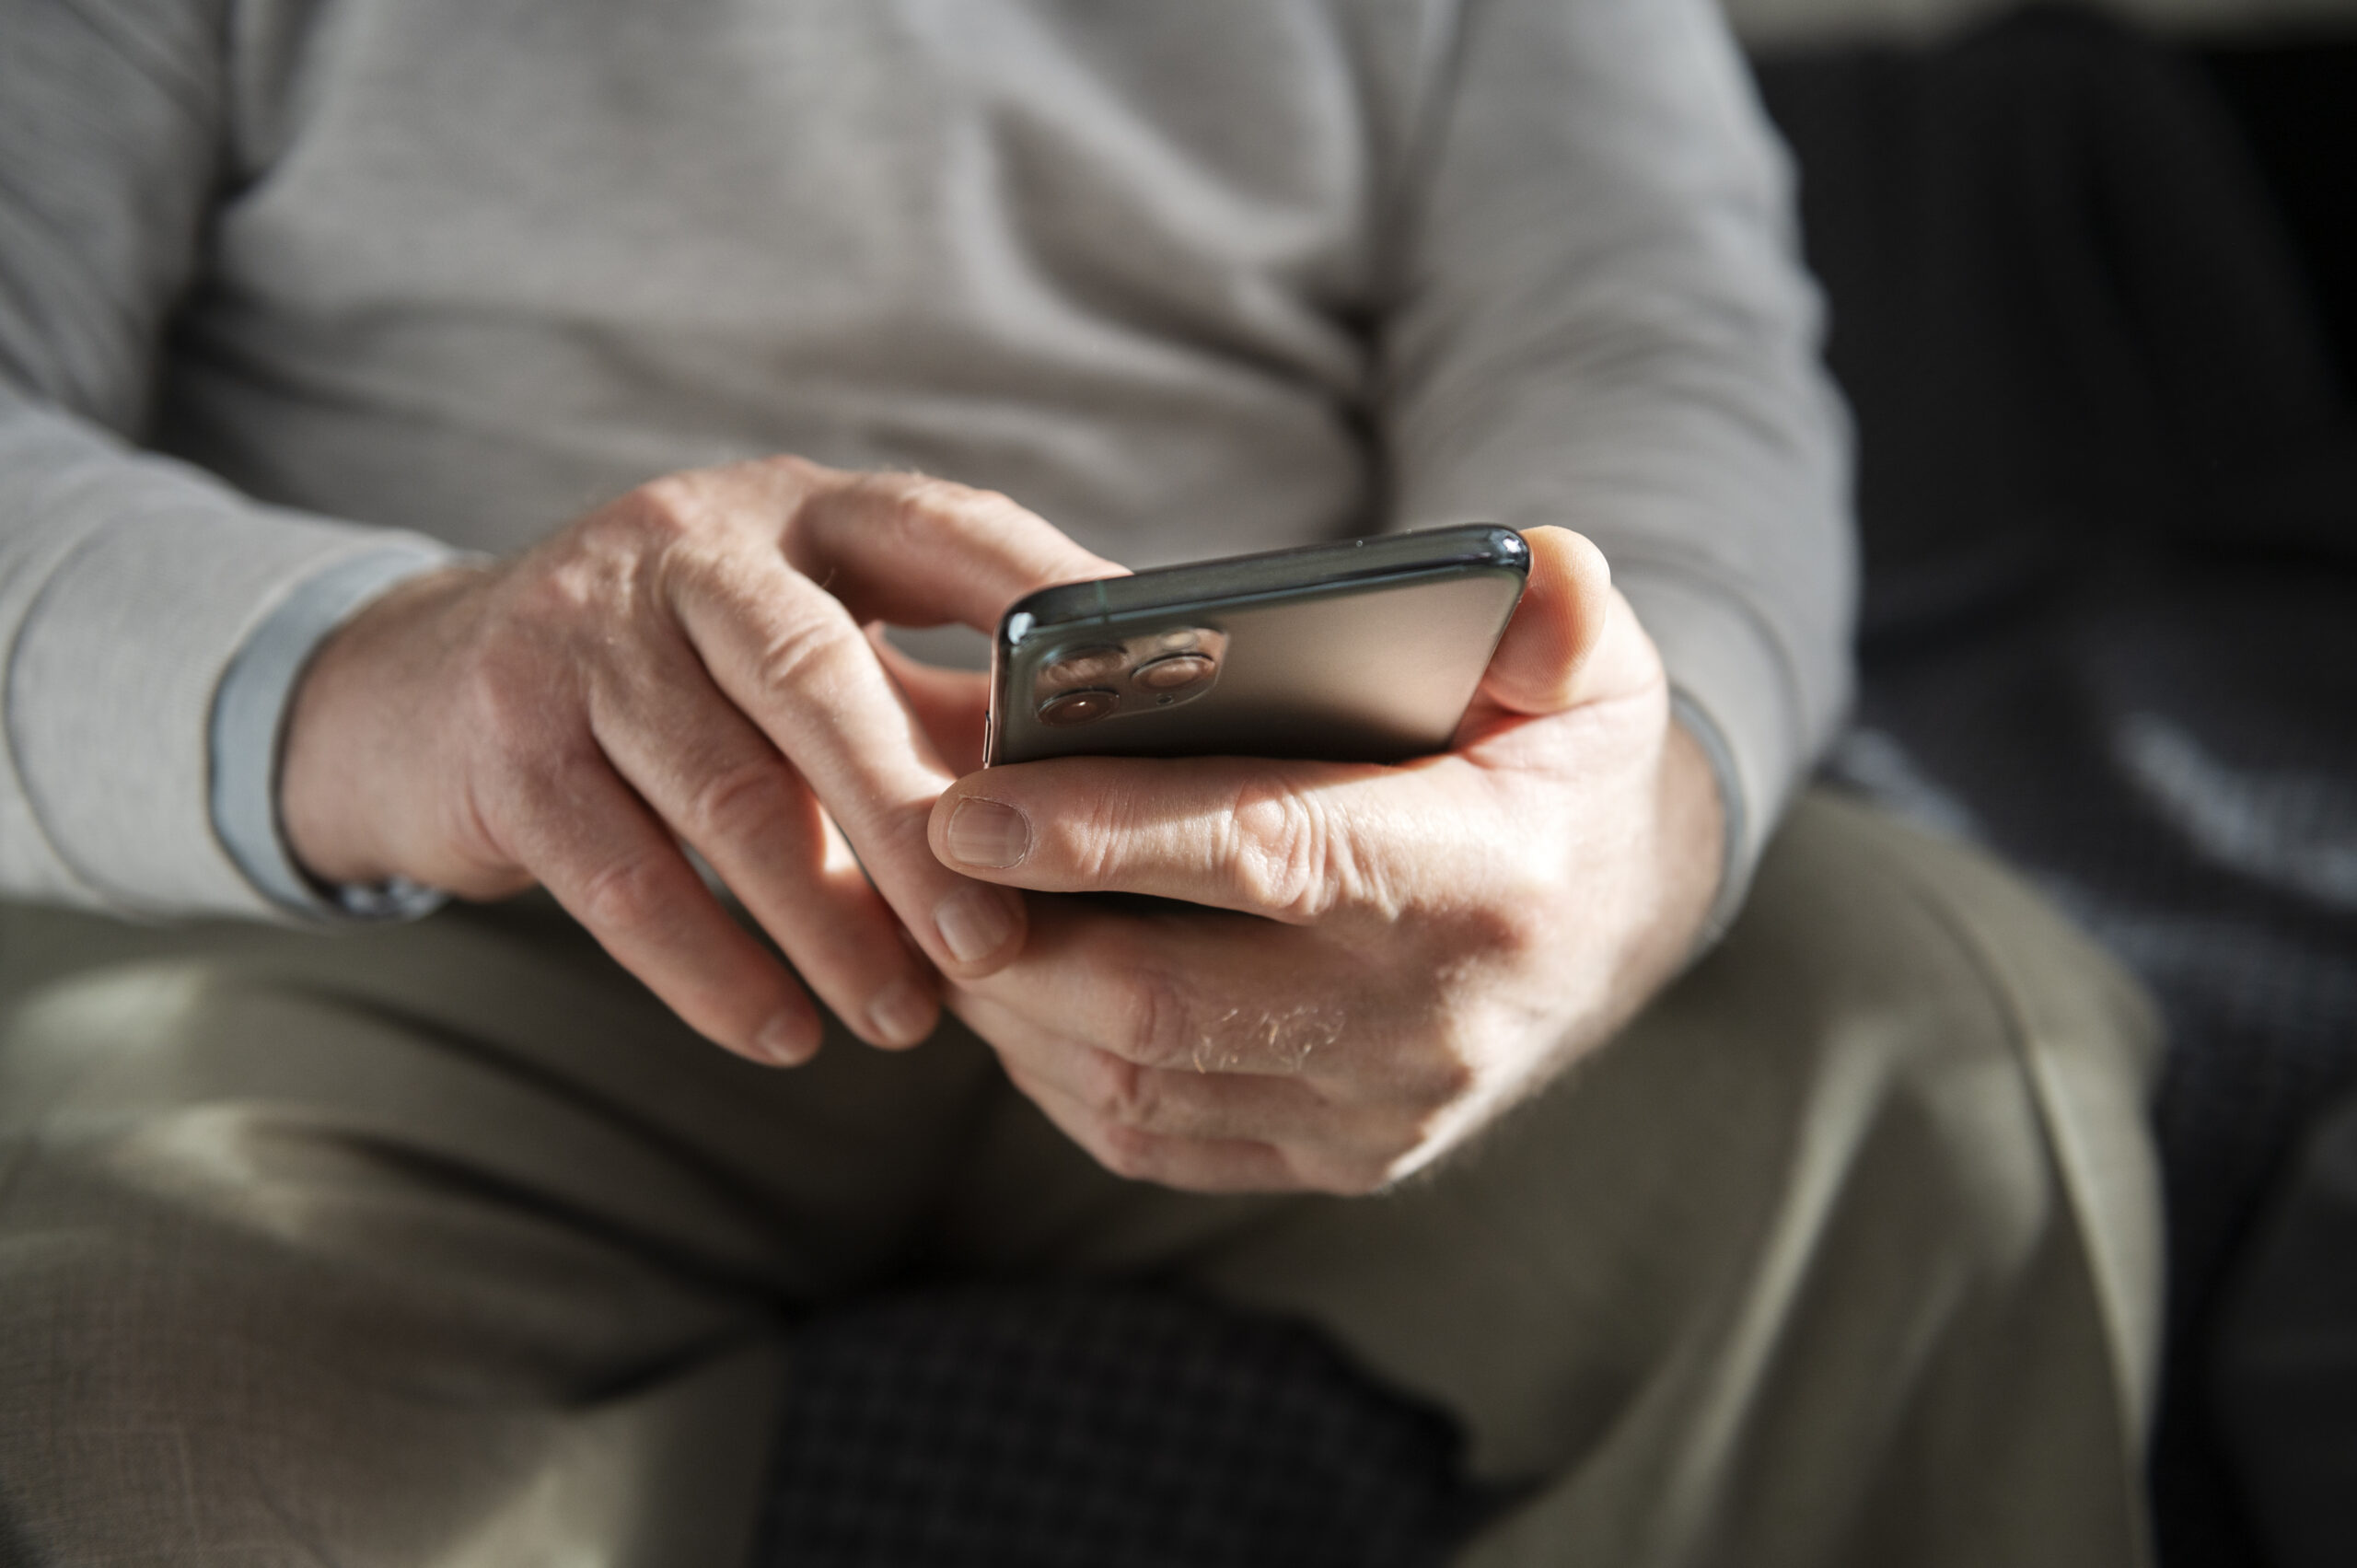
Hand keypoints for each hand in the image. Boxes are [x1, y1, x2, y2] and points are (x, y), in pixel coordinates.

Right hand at [280, 457, 1114, 1065]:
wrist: (426, 696)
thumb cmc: (686, 689)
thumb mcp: (810, 658)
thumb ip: (943, 701)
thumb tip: (1121, 785)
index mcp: (797, 509)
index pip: (939, 525)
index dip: (1044, 597)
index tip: (1153, 685)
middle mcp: (686, 545)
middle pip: (817, 676)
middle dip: (915, 824)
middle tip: (1000, 947)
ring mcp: (580, 634)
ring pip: (726, 791)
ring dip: (827, 922)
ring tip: (906, 1022)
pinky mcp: (502, 742)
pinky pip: (622, 875)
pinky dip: (710, 970)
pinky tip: (783, 1037)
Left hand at [927, 528, 1723, 1193]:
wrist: (1617, 921)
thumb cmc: (1565, 762)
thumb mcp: (1591, 664)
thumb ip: (1559, 607)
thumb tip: (1525, 564)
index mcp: (1487, 879)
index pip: (1271, 854)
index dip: (1107, 832)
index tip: (967, 803)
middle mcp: (1434, 1022)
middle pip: (1169, 1001)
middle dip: (1017, 934)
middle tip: (910, 854)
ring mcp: (1383, 1113)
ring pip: (1141, 1084)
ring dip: (1016, 1006)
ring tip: (936, 910)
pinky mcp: (1341, 1159)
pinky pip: (1161, 1138)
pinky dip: (1060, 1069)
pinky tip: (1014, 988)